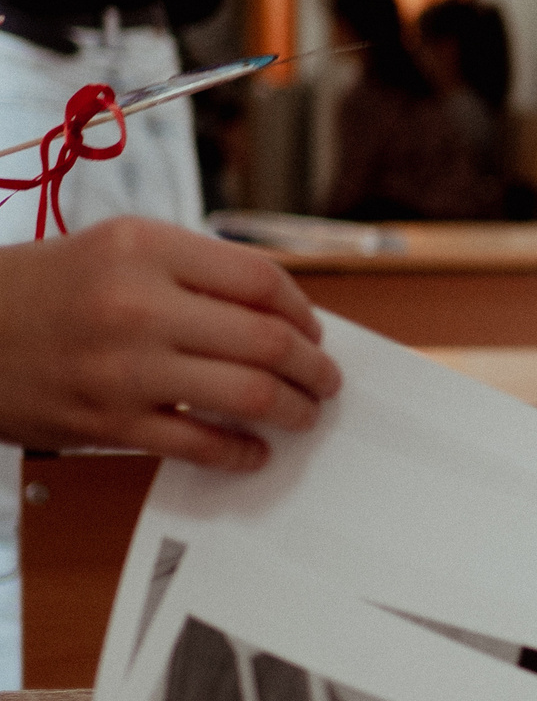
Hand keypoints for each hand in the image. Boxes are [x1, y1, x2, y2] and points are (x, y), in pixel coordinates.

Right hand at [0, 218, 341, 468]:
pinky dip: (242, 452)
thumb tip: (282, 314)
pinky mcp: (107, 423)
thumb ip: (196, 272)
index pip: (260, 280)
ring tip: (305, 413)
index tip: (313, 330)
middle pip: (267, 341)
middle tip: (326, 379)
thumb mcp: (118, 249)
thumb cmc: (47, 289)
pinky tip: (256, 450)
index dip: (302, 310)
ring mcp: (122, 368)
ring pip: (248, 395)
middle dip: (314, 367)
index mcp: (145, 249)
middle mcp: (136, 305)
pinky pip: (200, 444)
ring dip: (294, 409)